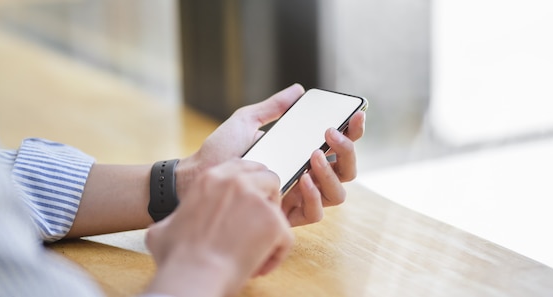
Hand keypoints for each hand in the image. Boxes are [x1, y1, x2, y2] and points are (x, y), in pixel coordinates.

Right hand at [145, 159, 292, 296]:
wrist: (192, 275)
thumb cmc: (177, 257)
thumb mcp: (164, 228)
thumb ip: (177, 218)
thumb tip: (172, 224)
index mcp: (210, 178)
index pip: (241, 166)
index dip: (250, 184)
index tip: (250, 200)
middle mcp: (236, 182)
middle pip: (267, 178)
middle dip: (267, 199)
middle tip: (257, 223)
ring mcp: (257, 200)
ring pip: (279, 205)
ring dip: (272, 225)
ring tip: (258, 247)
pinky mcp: (273, 222)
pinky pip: (286, 235)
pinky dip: (277, 253)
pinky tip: (260, 265)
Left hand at [176, 83, 365, 226]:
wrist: (197, 175)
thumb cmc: (222, 151)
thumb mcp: (247, 121)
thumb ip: (274, 107)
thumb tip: (298, 90)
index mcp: (302, 154)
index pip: (338, 146)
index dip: (353, 132)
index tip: (355, 115)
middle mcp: (306, 177)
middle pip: (346, 170)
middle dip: (347, 151)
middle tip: (329, 132)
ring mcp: (298, 198)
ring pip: (338, 194)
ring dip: (331, 173)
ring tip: (313, 154)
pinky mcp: (286, 216)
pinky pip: (315, 213)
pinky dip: (315, 196)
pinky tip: (303, 180)